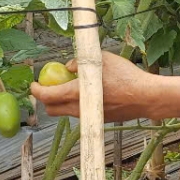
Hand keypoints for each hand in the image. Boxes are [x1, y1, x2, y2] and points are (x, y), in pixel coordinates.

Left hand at [30, 52, 179, 121]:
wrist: (146, 97)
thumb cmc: (125, 76)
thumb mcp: (102, 59)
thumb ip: (80, 62)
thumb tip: (69, 67)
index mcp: (77, 93)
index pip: (47, 96)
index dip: (36, 91)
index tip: (33, 85)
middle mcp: (80, 109)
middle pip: (52, 110)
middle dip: (46, 99)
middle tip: (48, 87)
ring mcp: (89, 116)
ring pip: (66, 113)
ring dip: (61, 102)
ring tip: (69, 87)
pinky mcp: (100, 120)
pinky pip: (81, 113)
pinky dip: (76, 104)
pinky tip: (87, 92)